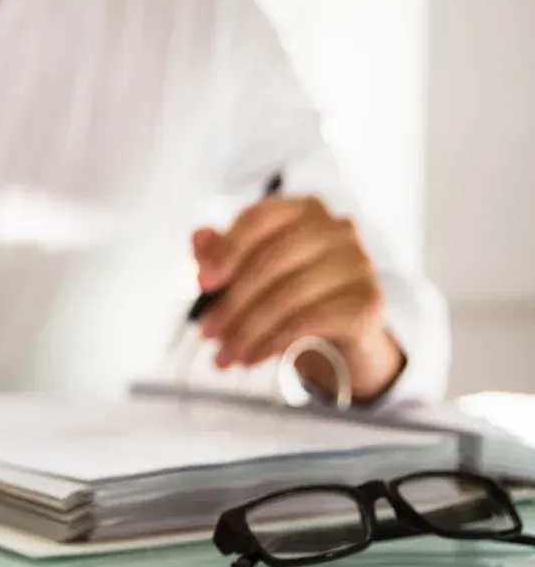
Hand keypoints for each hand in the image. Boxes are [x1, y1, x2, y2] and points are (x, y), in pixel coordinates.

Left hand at [192, 196, 405, 401]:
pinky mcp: (368, 300)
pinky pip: (311, 321)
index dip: (226, 250)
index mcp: (302, 210)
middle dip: (232, 304)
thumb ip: (222, 253)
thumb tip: (198, 238)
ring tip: (226, 355)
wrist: (340, 333)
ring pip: (289, 295)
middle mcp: (336, 228)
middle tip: (207, 334)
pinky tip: (254, 356)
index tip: (203, 283)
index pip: (259, 219)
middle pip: (271, 262)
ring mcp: (357, 262)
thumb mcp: (249, 272)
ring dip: (248, 331)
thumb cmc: (289, 292)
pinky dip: (274, 342)